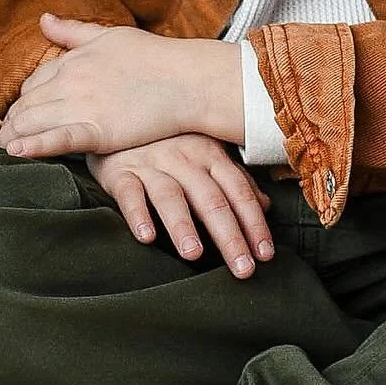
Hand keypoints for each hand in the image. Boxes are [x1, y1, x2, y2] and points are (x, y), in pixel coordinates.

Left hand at [0, 14, 244, 157]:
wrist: (186, 79)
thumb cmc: (154, 56)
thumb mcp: (108, 35)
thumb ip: (72, 31)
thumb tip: (42, 19)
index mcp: (71, 61)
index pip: (33, 83)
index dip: (22, 101)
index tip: (18, 115)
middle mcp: (69, 82)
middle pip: (26, 105)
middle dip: (11, 123)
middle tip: (2, 139)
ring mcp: (81, 106)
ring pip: (33, 122)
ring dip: (13, 137)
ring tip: (3, 150)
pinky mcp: (97, 131)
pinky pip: (57, 139)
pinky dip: (33, 146)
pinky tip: (16, 152)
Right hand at [88, 136, 273, 278]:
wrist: (119, 114)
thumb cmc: (168, 141)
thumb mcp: (204, 153)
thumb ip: (234, 179)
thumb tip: (265, 206)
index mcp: (210, 153)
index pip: (238, 190)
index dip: (254, 223)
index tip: (265, 254)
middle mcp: (183, 157)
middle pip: (211, 199)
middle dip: (229, 237)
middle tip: (242, 270)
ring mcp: (150, 163)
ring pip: (171, 196)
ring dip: (183, 225)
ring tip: (194, 255)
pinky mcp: (119, 172)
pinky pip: (129, 193)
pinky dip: (137, 214)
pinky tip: (146, 236)